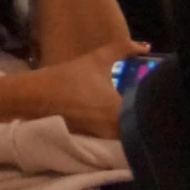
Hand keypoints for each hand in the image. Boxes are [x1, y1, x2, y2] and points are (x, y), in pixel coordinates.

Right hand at [23, 38, 145, 139]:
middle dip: (145, 118)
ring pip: (129, 136)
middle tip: (146, 106)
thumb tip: (145, 45)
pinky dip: (118, 134)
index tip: (157, 98)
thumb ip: (122, 49)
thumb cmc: (66, 78)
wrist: (33, 97)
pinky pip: (115, 141)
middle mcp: (115, 129)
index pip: (148, 114)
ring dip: (132, 127)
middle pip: (141, 128)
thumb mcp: (95, 59)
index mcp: (120, 109)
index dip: (154, 106)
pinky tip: (115, 124)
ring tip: (132, 114)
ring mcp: (105, 139)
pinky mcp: (94, 144)